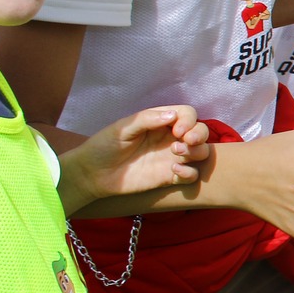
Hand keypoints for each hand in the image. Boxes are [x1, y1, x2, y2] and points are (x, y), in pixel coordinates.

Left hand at [58, 106, 209, 211]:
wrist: (92, 174)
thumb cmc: (104, 146)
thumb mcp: (123, 128)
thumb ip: (147, 119)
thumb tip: (174, 116)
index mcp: (160, 123)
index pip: (187, 114)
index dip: (188, 120)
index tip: (176, 130)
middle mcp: (170, 139)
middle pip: (201, 132)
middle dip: (199, 134)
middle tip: (186, 141)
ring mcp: (172, 159)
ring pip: (201, 152)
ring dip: (196, 152)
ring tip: (176, 155)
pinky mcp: (169, 178)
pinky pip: (192, 175)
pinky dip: (189, 173)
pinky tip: (174, 172)